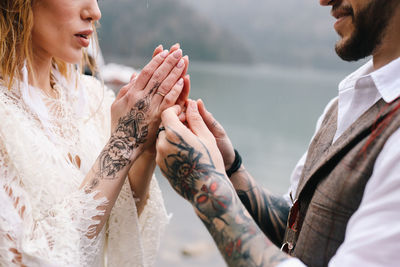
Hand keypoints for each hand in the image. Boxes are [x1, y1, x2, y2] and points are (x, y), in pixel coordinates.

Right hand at [110, 45, 186, 160]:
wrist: (123, 146)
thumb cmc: (119, 125)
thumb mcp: (117, 105)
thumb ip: (126, 89)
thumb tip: (135, 75)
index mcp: (131, 93)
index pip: (146, 72)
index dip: (156, 60)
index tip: (165, 51)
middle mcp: (140, 98)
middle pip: (157, 75)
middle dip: (168, 62)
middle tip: (178, 50)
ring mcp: (150, 107)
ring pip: (164, 86)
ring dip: (175, 72)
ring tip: (183, 61)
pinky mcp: (158, 117)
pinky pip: (169, 101)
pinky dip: (176, 90)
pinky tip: (183, 81)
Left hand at [156, 101, 235, 219]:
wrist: (206, 190)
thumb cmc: (209, 161)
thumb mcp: (206, 137)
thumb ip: (195, 118)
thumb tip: (190, 103)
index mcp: (173, 133)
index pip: (167, 113)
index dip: (176, 110)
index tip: (184, 113)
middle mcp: (162, 144)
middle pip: (163, 126)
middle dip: (174, 123)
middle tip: (188, 127)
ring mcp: (160, 157)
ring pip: (162, 139)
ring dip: (172, 137)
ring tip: (188, 143)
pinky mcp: (161, 167)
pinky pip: (163, 151)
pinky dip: (171, 148)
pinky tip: (184, 154)